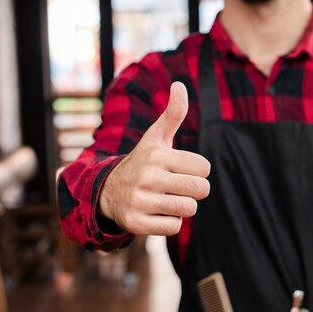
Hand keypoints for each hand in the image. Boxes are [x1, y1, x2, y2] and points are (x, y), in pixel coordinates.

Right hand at [99, 82, 210, 235]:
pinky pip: (174, 227)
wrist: (107, 192)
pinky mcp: (135, 223)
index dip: (197, 170)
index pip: (204, 167)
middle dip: (194, 189)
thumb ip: (173, 113)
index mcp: (157, 155)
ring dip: (182, 206)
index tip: (180, 168)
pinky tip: (155, 212)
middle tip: (177, 185)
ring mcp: (140, 201)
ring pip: (189, 209)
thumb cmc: (144, 162)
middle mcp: (147, 177)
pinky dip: (169, 222)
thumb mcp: (156, 137)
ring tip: (165, 198)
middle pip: (201, 190)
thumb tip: (180, 84)